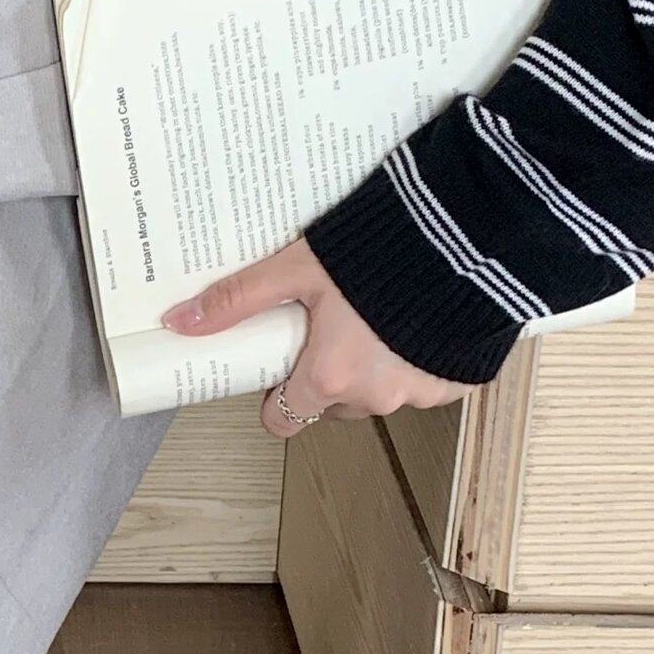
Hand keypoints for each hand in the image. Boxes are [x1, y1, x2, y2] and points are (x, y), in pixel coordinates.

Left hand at [161, 239, 470, 439]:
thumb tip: (182, 321)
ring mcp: (421, 393)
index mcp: (330, 377)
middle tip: (333, 326)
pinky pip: (428, 381)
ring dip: (376, 365)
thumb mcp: (298, 267)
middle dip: (329, 373)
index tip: (282, 369)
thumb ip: (240, 299)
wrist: (471, 234)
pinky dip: (419, 358)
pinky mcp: (461, 380)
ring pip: (382, 392)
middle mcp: (375, 396)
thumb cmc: (384, 249)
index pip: (285, 419)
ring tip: (379, 315)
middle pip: (333, 403)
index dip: (278, 397)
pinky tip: (420, 320)